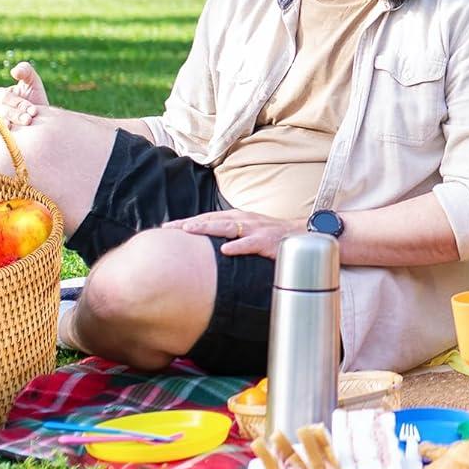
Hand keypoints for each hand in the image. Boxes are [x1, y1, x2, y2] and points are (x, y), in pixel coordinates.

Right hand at [0, 61, 51, 129]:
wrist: (40, 127)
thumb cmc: (34, 103)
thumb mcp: (33, 84)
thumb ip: (26, 71)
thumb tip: (14, 71)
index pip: (2, 98)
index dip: (18, 103)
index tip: (33, 110)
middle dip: (13, 115)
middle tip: (28, 120)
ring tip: (13, 129)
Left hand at [169, 208, 303, 258]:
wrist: (302, 236)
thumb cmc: (272, 236)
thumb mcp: (248, 233)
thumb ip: (230, 236)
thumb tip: (209, 249)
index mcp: (237, 218)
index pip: (207, 218)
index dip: (186, 223)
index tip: (165, 228)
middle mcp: (243, 219)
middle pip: (211, 219)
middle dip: (188, 224)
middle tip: (167, 229)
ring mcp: (255, 229)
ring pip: (227, 227)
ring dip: (207, 228)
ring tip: (188, 231)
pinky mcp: (267, 241)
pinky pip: (250, 244)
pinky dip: (238, 246)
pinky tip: (225, 251)